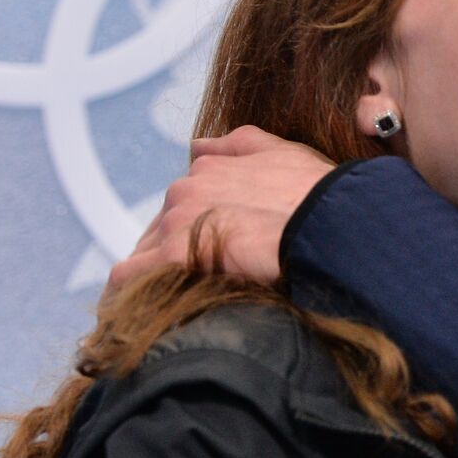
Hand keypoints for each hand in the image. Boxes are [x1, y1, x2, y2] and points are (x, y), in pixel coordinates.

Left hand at [104, 125, 334, 297]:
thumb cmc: (318, 194)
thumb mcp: (283, 153)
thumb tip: (198, 145)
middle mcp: (186, 188)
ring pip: (144, 253)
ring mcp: (177, 221)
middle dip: (174, 252)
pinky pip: (127, 278)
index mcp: (209, 166)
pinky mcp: (173, 256)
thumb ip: (237, 146)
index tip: (209, 250)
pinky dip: (128, 294)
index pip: (183, 200)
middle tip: (200, 282)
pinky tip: (135, 312)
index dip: (195, 228)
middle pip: (161, 228)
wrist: (330, 225)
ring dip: (153, 276)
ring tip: (172, 303)